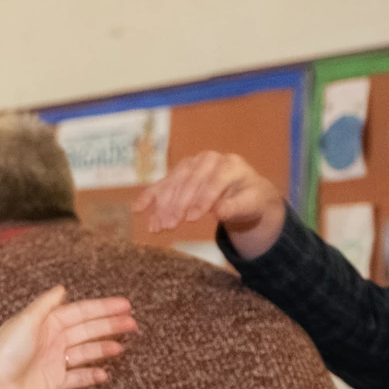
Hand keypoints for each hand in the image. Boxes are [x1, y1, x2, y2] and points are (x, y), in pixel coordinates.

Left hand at [0, 287, 134, 388]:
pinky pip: (78, 377)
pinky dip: (91, 375)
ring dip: (104, 348)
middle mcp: (53, 341)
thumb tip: (62, 288)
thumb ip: (45, 305)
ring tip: (122, 348)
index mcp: (47, 324)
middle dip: (110, 326)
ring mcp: (55, 362)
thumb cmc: (6, 352)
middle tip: (133, 324)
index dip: (103, 308)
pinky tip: (106, 373)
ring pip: (86, 352)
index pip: (81, 312)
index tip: (125, 305)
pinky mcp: (54, 383)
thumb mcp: (26, 321)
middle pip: (87, 330)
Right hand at [134, 152, 286, 259]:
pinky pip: (163, 184)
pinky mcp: (180, 173)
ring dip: (162, 206)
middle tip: (169, 226)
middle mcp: (209, 160)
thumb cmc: (250, 199)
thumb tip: (221, 212)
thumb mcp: (251, 205)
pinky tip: (138, 209)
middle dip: (178, 205)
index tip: (191, 219)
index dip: (202, 200)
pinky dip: (150, 197)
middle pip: (190, 181)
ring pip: (173, 183)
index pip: (214, 181)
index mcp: (231, 165)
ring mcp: (192, 164)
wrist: (246, 192)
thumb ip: (236, 207)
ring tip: (157, 227)